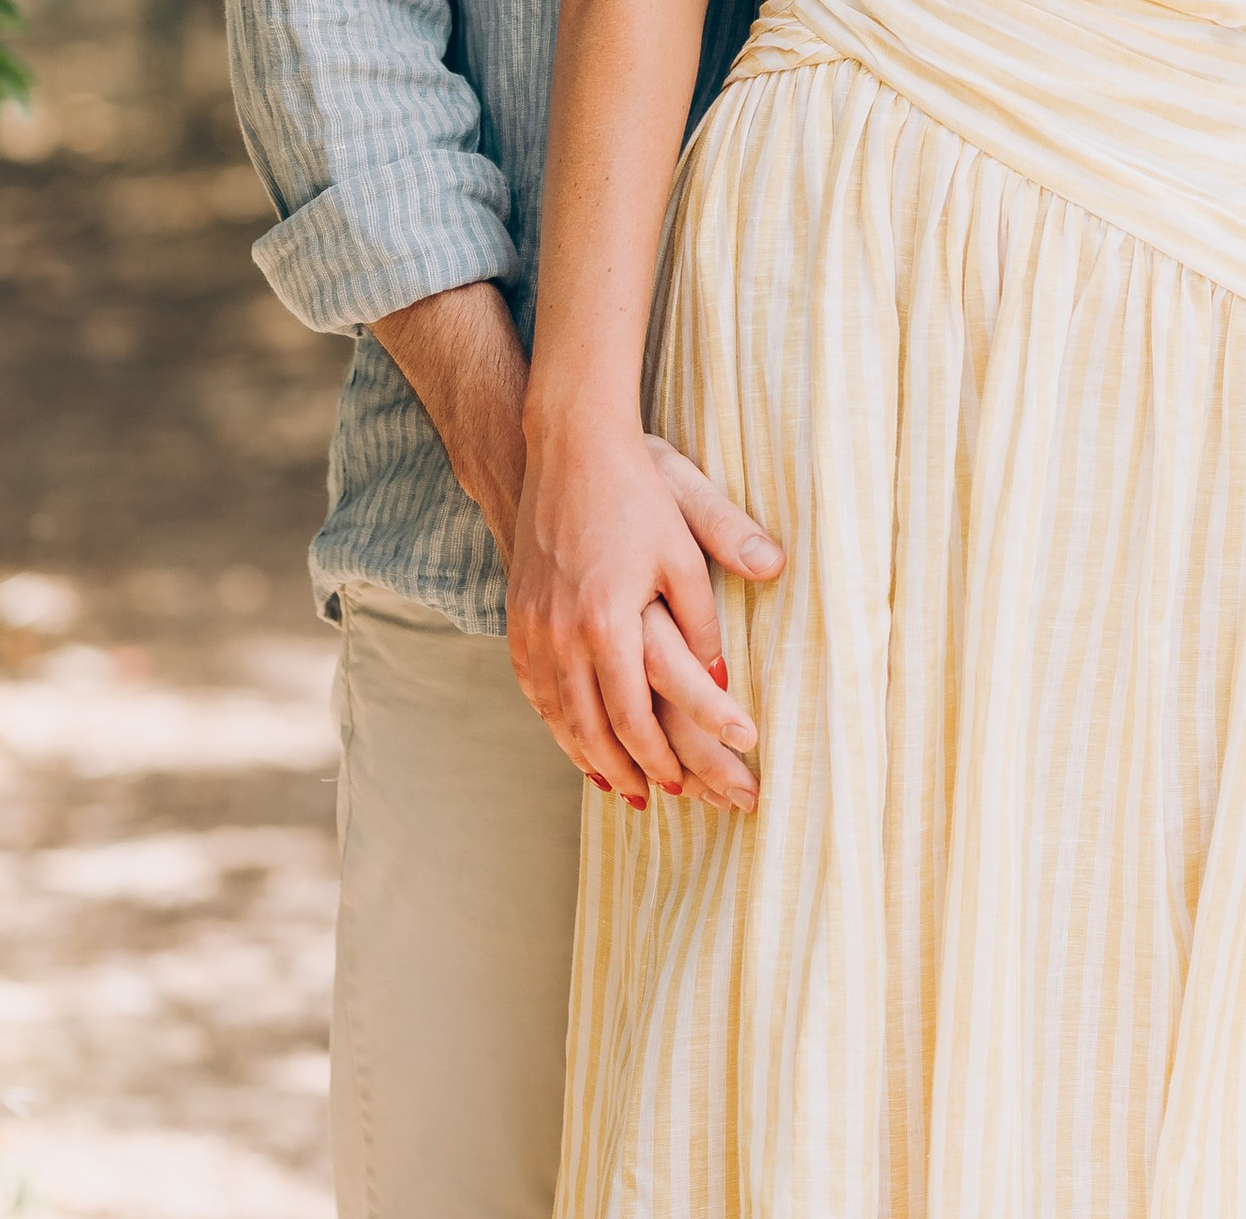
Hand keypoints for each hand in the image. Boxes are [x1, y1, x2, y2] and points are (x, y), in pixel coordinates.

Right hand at [509, 414, 781, 811]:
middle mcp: (562, 632)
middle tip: (659, 801)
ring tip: (619, 786)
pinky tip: (572, 735)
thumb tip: (726, 677)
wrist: (568, 444)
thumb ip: (706, 616)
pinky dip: (554, 721)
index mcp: (607, 621)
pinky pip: (532, 686)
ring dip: (588, 755)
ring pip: (557, 714)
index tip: (689, 784)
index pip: (633, 717)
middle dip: (628, 772)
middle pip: (591, 729)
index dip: (662, 758)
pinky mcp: (518, 611)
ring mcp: (533, 623)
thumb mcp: (684, 546)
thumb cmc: (637, 490)